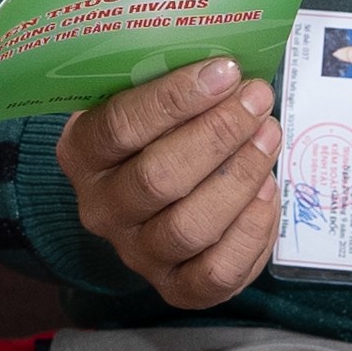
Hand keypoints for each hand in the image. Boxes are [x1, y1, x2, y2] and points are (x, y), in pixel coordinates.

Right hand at [57, 61, 281, 309]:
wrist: (146, 190)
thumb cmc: (153, 130)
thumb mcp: (143, 98)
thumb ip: (170, 80)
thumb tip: (229, 62)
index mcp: (82, 152)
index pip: (121, 126)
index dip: (176, 99)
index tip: (226, 71)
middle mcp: (100, 208)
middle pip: (158, 179)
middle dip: (218, 135)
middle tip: (257, 99)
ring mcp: (136, 254)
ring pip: (190, 227)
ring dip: (240, 178)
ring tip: (269, 136)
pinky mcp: (175, 287)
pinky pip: (217, 273)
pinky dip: (251, 232)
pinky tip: (269, 191)